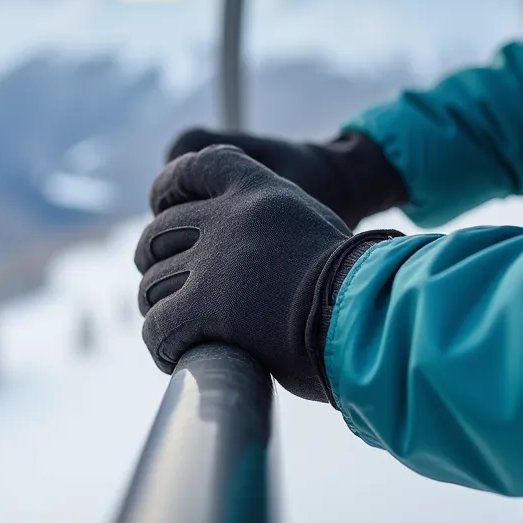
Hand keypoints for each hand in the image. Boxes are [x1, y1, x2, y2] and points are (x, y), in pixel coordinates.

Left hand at [135, 145, 399, 401]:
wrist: (369, 313)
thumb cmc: (355, 283)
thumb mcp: (312, 226)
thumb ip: (270, 226)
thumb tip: (245, 261)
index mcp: (257, 188)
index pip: (193, 165)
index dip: (168, 188)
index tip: (164, 212)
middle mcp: (227, 217)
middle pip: (159, 234)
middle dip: (156, 265)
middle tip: (171, 293)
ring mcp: (212, 261)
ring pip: (153, 285)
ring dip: (160, 311)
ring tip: (180, 334)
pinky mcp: (203, 307)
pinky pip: (158, 326)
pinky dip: (163, 345)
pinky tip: (180, 357)